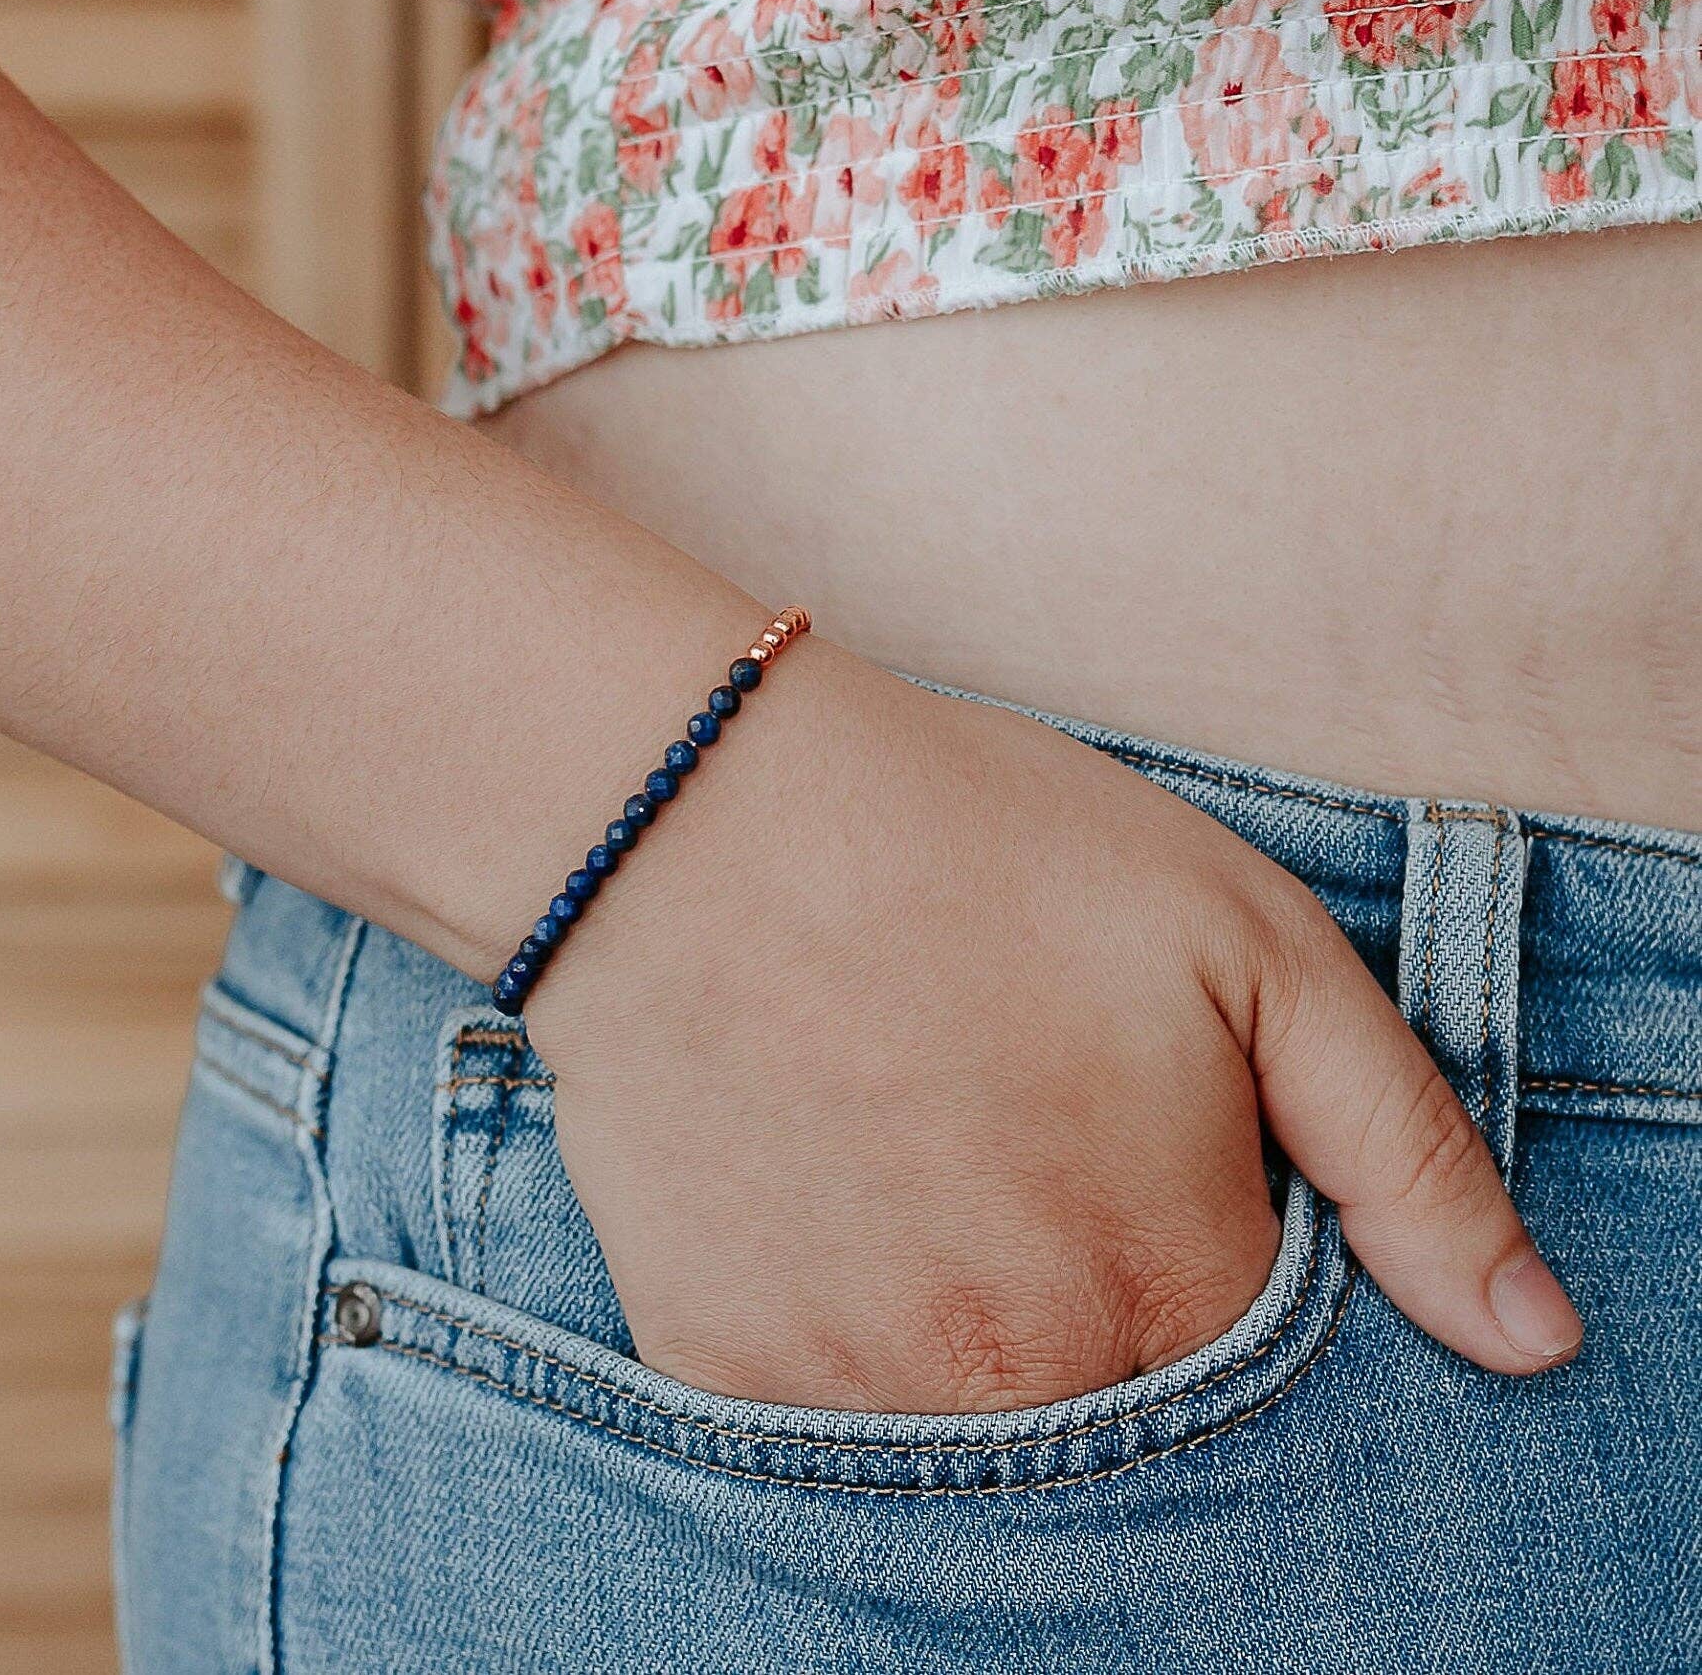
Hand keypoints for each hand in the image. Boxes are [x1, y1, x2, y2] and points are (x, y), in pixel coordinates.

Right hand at [526, 645, 1581, 1412]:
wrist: (692, 815)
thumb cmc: (982, 851)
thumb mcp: (1250, 947)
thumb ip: (1409, 1156)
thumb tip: (1530, 1339)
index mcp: (1174, 1288)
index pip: (1254, 1360)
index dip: (1199, 1231)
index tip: (1124, 1130)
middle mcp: (1020, 1383)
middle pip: (1106, 1399)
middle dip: (1080, 1274)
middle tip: (1002, 1117)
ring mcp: (857, 1396)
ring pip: (961, 1407)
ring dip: (954, 1301)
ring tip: (906, 1131)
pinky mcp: (723, 1371)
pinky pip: (818, 1398)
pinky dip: (834, 1306)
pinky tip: (814, 1173)